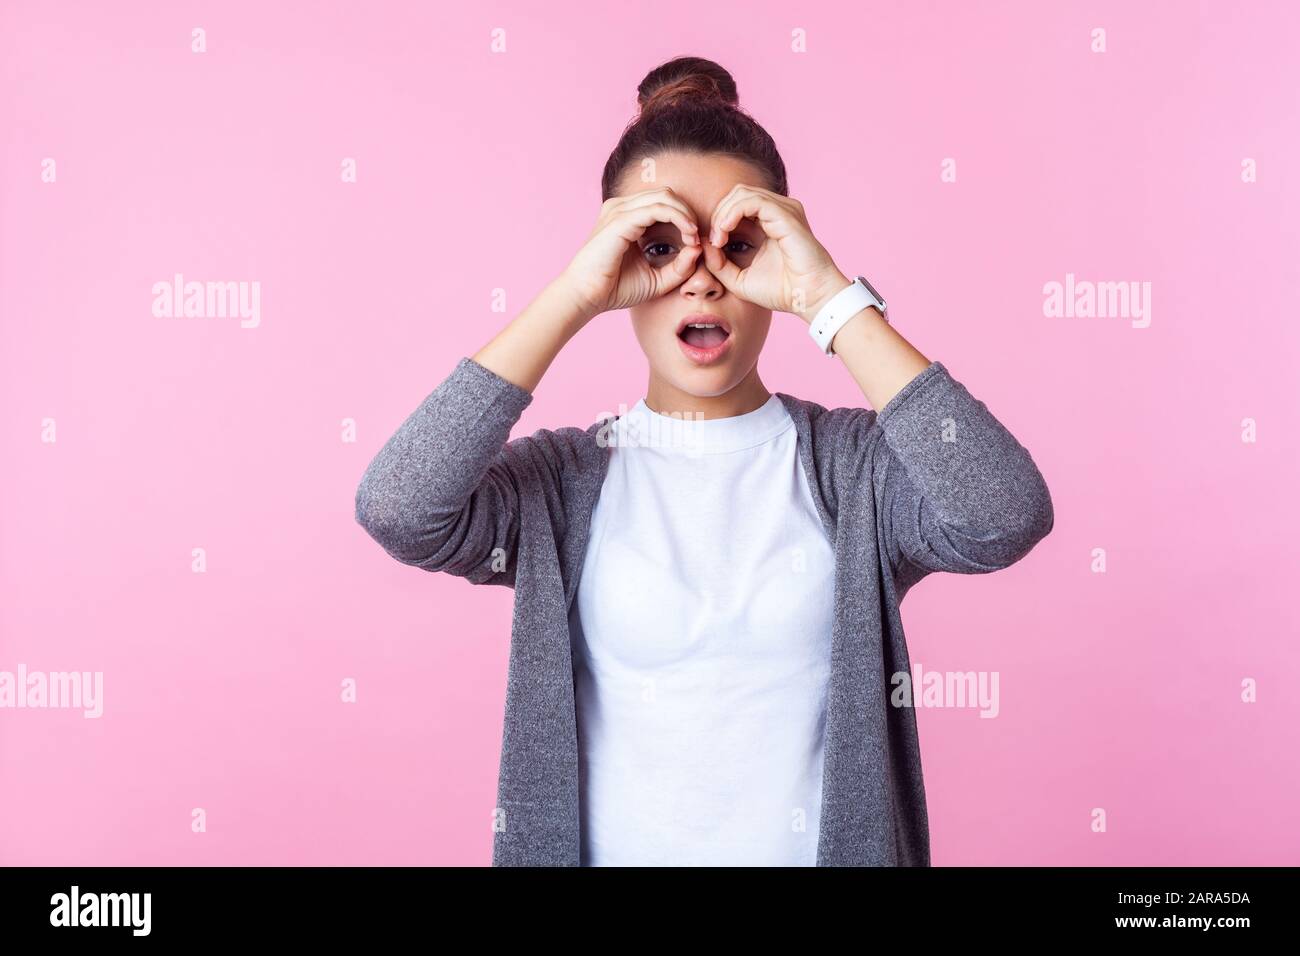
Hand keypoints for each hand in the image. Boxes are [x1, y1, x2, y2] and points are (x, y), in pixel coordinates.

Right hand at [556, 186, 701, 320]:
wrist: (586, 297)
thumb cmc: (615, 289)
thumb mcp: (657, 279)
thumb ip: (680, 266)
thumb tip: (699, 248)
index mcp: (627, 217)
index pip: (663, 203)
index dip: (685, 218)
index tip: (696, 242)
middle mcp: (622, 208)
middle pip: (666, 194)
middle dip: (688, 212)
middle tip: (697, 237)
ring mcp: (620, 211)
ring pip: (665, 197)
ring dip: (685, 215)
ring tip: (693, 236)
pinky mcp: (621, 220)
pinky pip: (658, 209)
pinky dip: (678, 218)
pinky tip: (687, 235)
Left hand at [702, 184, 849, 322]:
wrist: (808, 298)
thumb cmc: (781, 291)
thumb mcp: (739, 280)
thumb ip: (719, 264)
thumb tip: (703, 244)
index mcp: (769, 222)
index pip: (736, 204)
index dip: (718, 220)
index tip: (711, 245)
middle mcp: (778, 211)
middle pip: (737, 194)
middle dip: (718, 215)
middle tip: (713, 241)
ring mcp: (784, 209)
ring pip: (742, 193)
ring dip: (722, 215)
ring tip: (718, 239)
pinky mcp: (785, 214)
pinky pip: (751, 201)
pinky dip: (732, 214)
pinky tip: (725, 232)